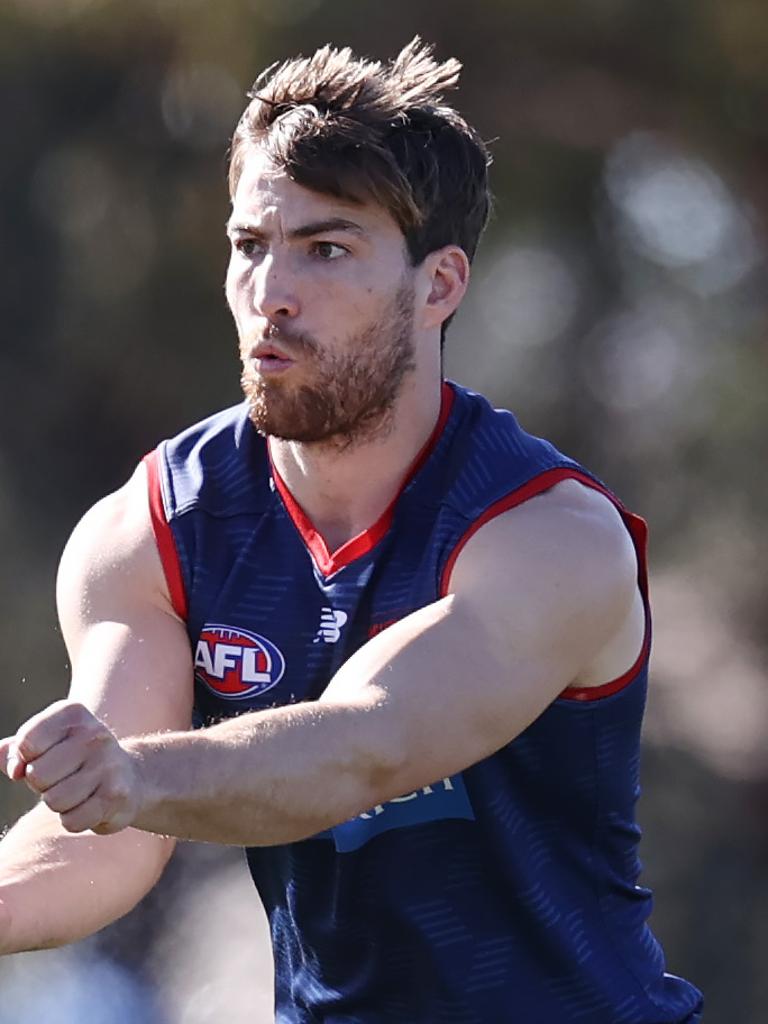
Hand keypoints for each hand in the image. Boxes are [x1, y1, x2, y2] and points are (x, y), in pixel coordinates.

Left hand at [0, 700, 140, 834]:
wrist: (129, 775)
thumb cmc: (73, 758)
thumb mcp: (45, 743)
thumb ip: (14, 750)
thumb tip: (13, 769)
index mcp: (72, 714)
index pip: (26, 743)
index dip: (23, 759)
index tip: (39, 757)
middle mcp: (94, 734)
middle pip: (36, 774)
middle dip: (41, 784)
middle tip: (61, 777)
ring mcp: (107, 765)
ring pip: (53, 800)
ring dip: (58, 804)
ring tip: (76, 791)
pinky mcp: (116, 796)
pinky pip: (72, 821)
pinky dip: (73, 820)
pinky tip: (89, 805)